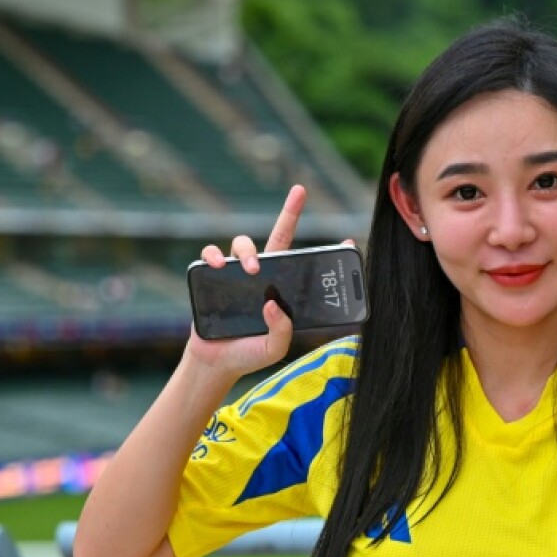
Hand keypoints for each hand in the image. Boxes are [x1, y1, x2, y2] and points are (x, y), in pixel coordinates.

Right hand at [186, 185, 306, 376]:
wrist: (216, 363)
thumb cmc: (249, 354)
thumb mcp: (274, 347)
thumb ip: (282, 330)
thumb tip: (274, 305)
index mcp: (282, 288)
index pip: (303, 263)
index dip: (324, 251)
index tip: (348, 241)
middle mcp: (262, 275)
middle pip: (278, 236)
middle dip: (290, 211)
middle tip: (300, 194)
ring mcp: (236, 274)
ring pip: (243, 243)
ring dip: (248, 250)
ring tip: (252, 270)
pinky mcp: (210, 277)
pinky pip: (209, 254)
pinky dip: (212, 254)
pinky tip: (217, 264)